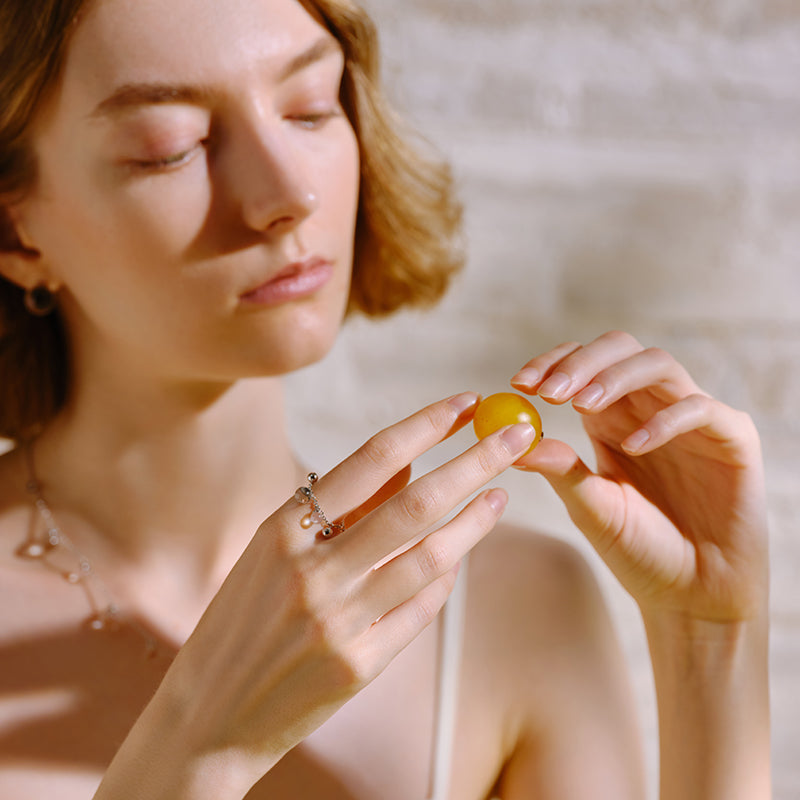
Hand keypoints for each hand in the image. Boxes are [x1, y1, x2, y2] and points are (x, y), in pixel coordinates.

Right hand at [155, 393, 534, 787]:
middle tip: (516, 435)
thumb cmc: (243, 615)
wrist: (212, 711)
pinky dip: (448, 576)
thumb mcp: (274, 547)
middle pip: (415, 502)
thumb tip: (411, 460)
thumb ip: (342, 504)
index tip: (467, 402)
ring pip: (432, 556)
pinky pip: (422, 608)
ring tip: (501, 494)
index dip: (428, 424)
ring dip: (476, 519)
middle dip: (475, 462)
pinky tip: (463, 551)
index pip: (373, 457)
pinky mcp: (361, 666)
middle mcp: (313, 571)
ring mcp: (339, 621)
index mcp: (284, 528)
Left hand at [510, 331, 768, 623]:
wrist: (691, 596)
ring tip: (581, 408)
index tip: (520, 383)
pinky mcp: (731, 438)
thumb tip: (514, 441)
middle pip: (618, 350)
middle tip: (549, 392)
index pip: (581, 365)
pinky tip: (633, 447)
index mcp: (611, 418)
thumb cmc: (638, 550)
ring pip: (658, 364)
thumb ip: (558, 470)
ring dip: (615, 378)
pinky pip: (701, 408)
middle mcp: (649, 408)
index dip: (552, 364)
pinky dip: (665, 420)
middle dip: (580, 363)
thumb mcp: (589, 507)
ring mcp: (692, 418)